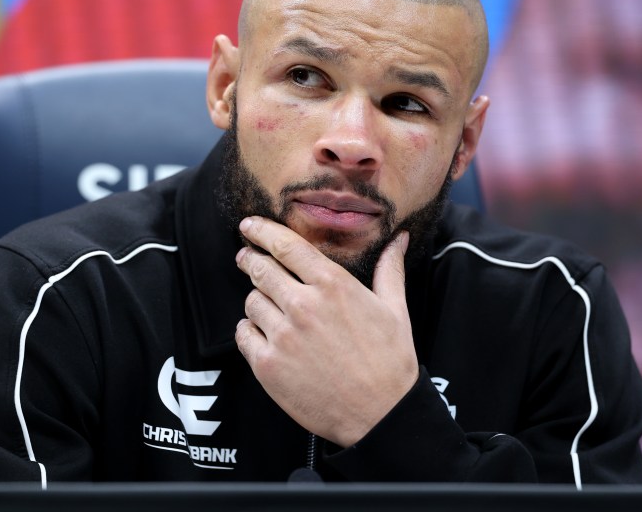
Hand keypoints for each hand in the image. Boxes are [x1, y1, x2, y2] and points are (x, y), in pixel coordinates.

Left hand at [234, 216, 418, 446]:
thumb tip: (398, 239)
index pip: (286, 245)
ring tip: (268, 306)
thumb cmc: (390, 362)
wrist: (380, 415)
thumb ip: (390, 270)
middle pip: (260, 268)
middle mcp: (303, 306)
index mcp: (333, 286)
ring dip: (256, 300)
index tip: (250, 225)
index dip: (263, 230)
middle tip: (247, 258)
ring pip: (250, 301)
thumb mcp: (395, 310)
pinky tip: (263, 334)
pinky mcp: (268, 366)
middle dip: (250, 260)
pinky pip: (243, 334)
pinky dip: (249, 330)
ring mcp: (283, 336)